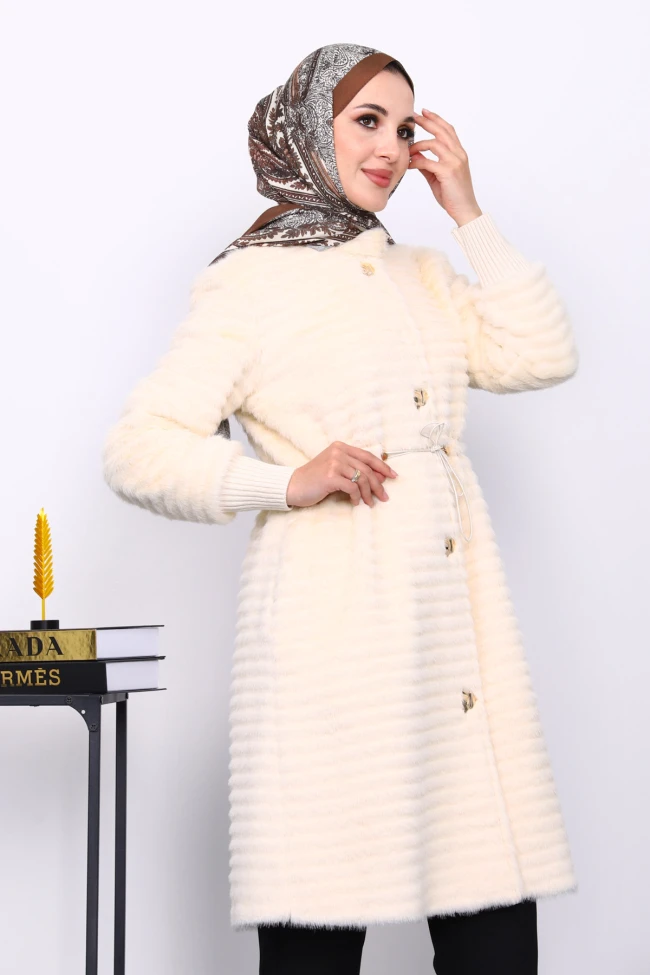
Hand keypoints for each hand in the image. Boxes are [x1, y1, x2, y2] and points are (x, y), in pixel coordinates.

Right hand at [286, 442, 397, 508]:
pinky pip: (352, 488)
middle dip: (378, 484)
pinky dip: (356, 497)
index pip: (367, 456)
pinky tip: (356, 503)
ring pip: (362, 478)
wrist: (293, 486)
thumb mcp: (335, 469)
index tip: (392, 476)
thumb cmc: (315, 480)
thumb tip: (379, 478)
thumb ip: (353, 469)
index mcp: (340, 447)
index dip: (382, 466)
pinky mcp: (330, 476)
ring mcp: (334, 463)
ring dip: (368, 493)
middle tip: (384, 496)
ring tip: (370, 503)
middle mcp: (338, 452)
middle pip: (367, 468)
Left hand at [408, 108, 481, 226]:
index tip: (425, 112)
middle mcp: (459, 154)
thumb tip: (416, 158)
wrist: (464, 209)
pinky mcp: (448, 172)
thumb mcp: (439, 177)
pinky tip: (410, 164)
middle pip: (442, 131)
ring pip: (434, 143)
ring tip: (409, 150)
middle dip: (427, 121)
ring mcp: (454, 162)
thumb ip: (429, 166)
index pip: (448, 130)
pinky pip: (428, 161)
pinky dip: (417, 161)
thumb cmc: (453, 195)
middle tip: (414, 116)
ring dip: (418, 145)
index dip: (436, 120)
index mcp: (459, 153)